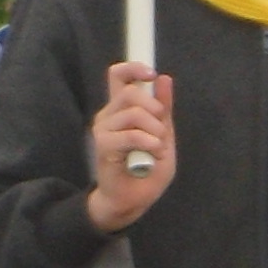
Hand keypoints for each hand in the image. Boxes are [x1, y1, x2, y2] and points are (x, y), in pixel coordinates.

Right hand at [85, 61, 172, 229]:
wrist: (133, 200)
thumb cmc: (148, 168)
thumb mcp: (163, 134)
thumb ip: (163, 109)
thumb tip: (164, 79)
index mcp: (122, 108)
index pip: (118, 75)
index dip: (134, 68)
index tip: (151, 75)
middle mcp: (109, 114)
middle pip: (131, 92)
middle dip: (155, 109)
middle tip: (161, 130)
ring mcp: (103, 129)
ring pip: (133, 113)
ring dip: (155, 131)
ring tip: (157, 148)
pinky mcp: (103, 146)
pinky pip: (131, 135)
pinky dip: (148, 144)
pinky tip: (151, 156)